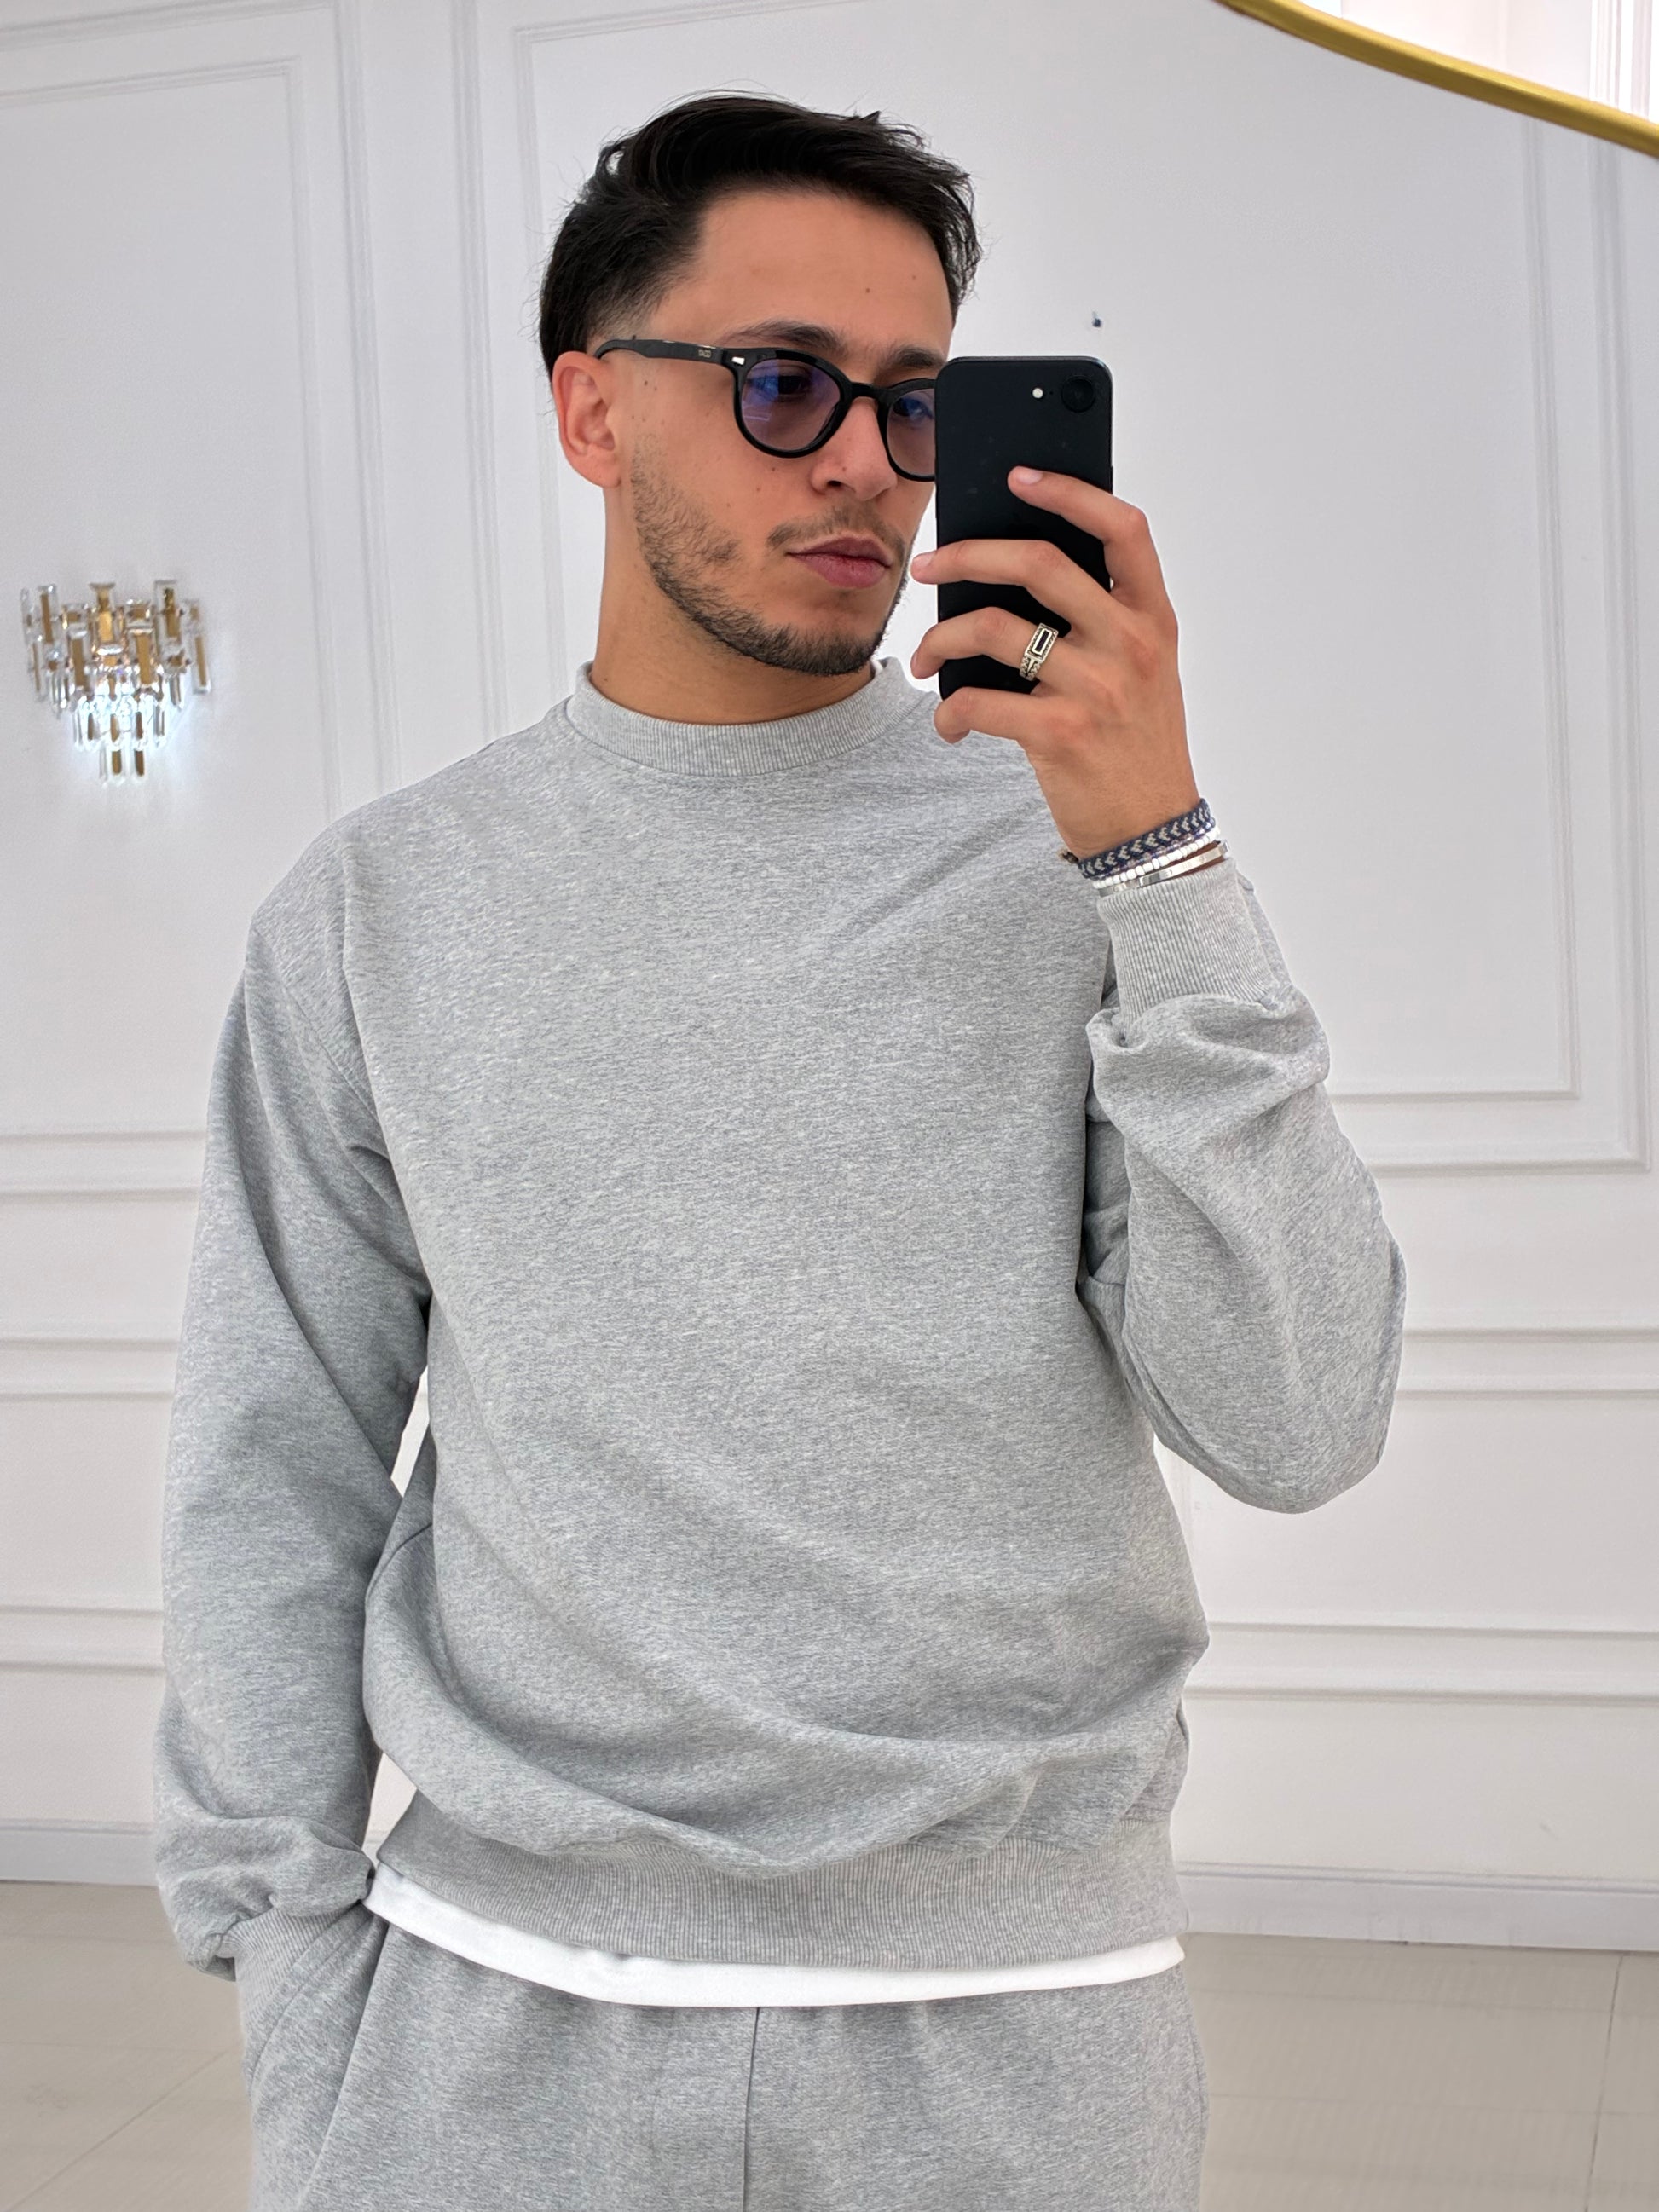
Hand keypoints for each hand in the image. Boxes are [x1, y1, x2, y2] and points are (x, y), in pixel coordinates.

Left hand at [909, 470, 1202, 858]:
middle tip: (927, 565)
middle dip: (966, 555)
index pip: (1122, 528)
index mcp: (1152, 618)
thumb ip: (1102, 620)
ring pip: (992, 628)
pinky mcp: (1061, 734)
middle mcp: (1130, 643)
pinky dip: (950, 712)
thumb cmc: (1136, 745)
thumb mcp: (1142, 671)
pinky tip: (950, 724)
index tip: (1019, 476)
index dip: (1069, 492)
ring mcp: (1097, 687)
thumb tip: (1013, 574)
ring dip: (940, 639)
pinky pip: (980, 701)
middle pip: (1038, 562)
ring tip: (927, 659)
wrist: (1152, 830)